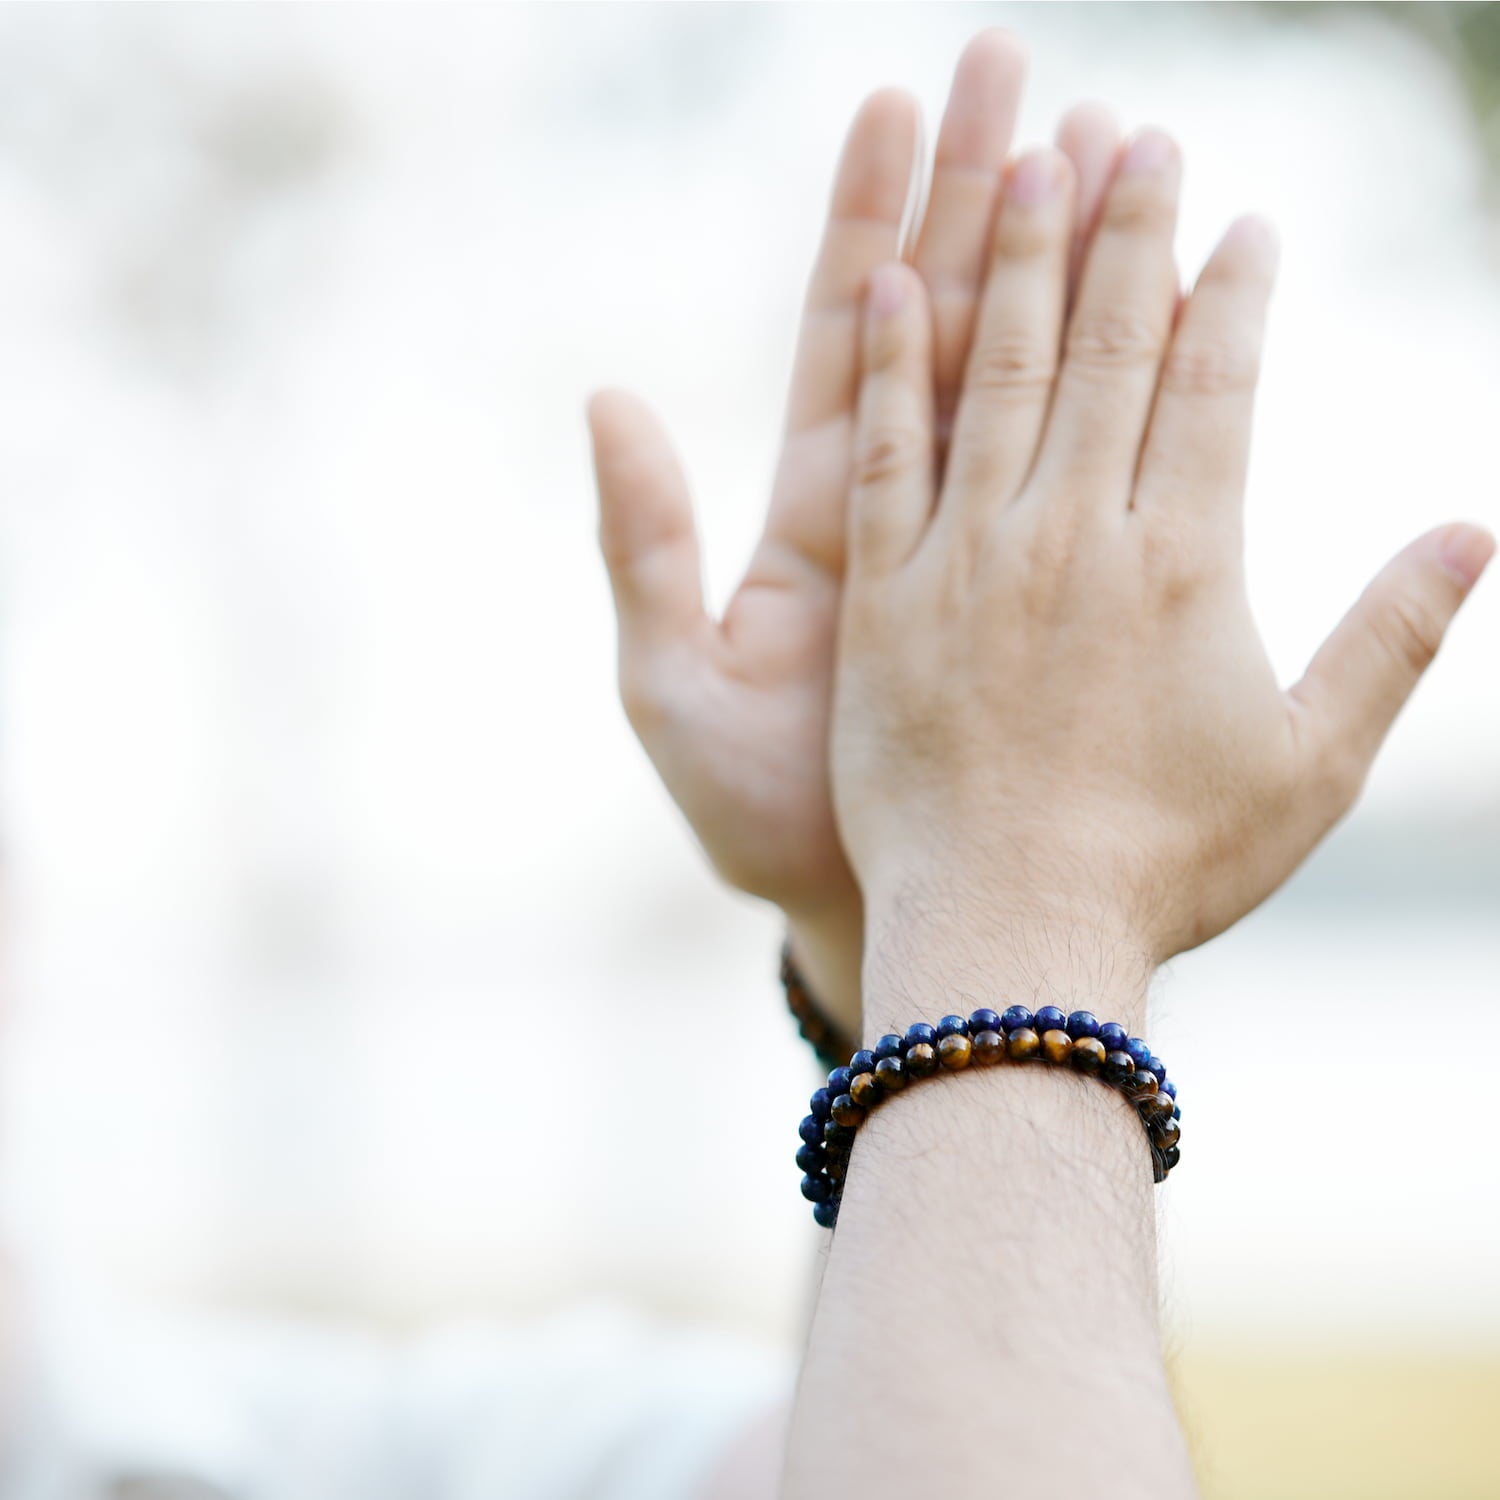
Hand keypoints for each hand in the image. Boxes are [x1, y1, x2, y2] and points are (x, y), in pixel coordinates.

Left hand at [589, 32, 1123, 1024]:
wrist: (865, 900)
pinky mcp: (1027, 594)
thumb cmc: (756, 815)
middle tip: (1018, 71)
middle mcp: (895, 508)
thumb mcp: (668, 686)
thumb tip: (605, 396)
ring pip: (1017, 375)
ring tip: (1099, 137)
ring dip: (1052, 257)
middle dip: (977, 195)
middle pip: (938, 320)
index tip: (899, 105)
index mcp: (816, 516)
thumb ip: (642, 546)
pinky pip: (1066, 478)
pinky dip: (1097, 385)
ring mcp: (971, 543)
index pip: (848, 338)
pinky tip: (1145, 296)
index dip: (871, 224)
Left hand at [833, 129, 1493, 983]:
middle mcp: (1075, 537)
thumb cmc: (1168, 865)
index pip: (1215, 387)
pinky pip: (883, 457)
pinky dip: (893, 366)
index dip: (1231, 294)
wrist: (1013, 932)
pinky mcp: (883, 600)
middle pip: (1110, 350)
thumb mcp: (1311, 765)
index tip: (1243, 220)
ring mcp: (968, 561)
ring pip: (1001, 374)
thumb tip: (1480, 531)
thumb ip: (1390, 640)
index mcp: (1185, 564)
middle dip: (1130, 231)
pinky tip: (897, 276)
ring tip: (1033, 152)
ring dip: (1020, 256)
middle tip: (1139, 132)